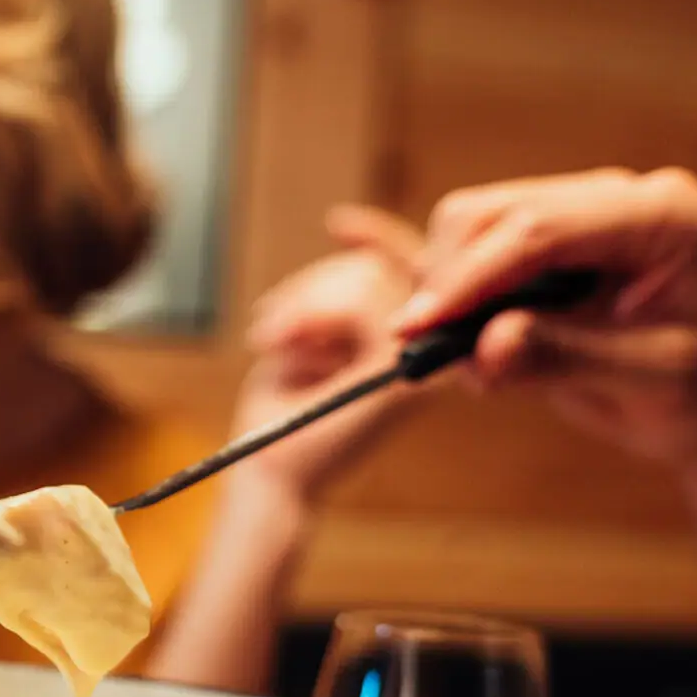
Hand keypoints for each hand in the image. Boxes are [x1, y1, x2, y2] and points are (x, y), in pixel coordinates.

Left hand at [236, 205, 430, 500]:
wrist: (268, 473)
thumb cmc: (281, 412)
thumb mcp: (307, 337)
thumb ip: (338, 293)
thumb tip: (353, 236)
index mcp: (413, 348)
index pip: (412, 274)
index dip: (380, 239)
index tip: (337, 223)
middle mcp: (429, 358)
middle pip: (380, 267)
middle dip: (315, 286)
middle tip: (267, 331)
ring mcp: (421, 368)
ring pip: (370, 280)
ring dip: (304, 303)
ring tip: (269, 341)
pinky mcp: (402, 379)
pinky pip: (365, 305)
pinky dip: (311, 316)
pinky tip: (281, 346)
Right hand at [394, 166, 696, 476]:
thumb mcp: (653, 383)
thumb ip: (568, 360)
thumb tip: (483, 347)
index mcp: (661, 215)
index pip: (538, 230)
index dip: (469, 278)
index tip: (415, 327)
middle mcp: (614, 202)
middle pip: (489, 214)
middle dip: (447, 281)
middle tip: (425, 354)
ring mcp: (578, 221)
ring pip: (470, 230)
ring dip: (448, 294)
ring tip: (464, 364)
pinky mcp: (549, 252)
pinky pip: (476, 260)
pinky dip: (458, 306)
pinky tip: (477, 355)